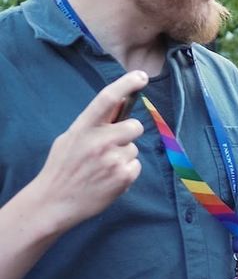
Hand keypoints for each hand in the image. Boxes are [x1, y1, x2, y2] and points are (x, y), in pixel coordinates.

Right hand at [32, 71, 147, 231]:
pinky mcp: (124, 176)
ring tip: (102, 168)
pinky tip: (108, 179)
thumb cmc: (63, 167)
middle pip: (134, 126)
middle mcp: (99, 141)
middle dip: (128, 134)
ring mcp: (113, 159)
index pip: (107, 99)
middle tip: (112, 146)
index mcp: (83, 128)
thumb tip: (121, 103)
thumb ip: (93, 122)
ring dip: (123, 156)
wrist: (55, 202)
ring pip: (134, 149)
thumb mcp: (70, 138)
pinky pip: (136, 166)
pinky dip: (126, 172)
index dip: (126, 84)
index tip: (141, 76)